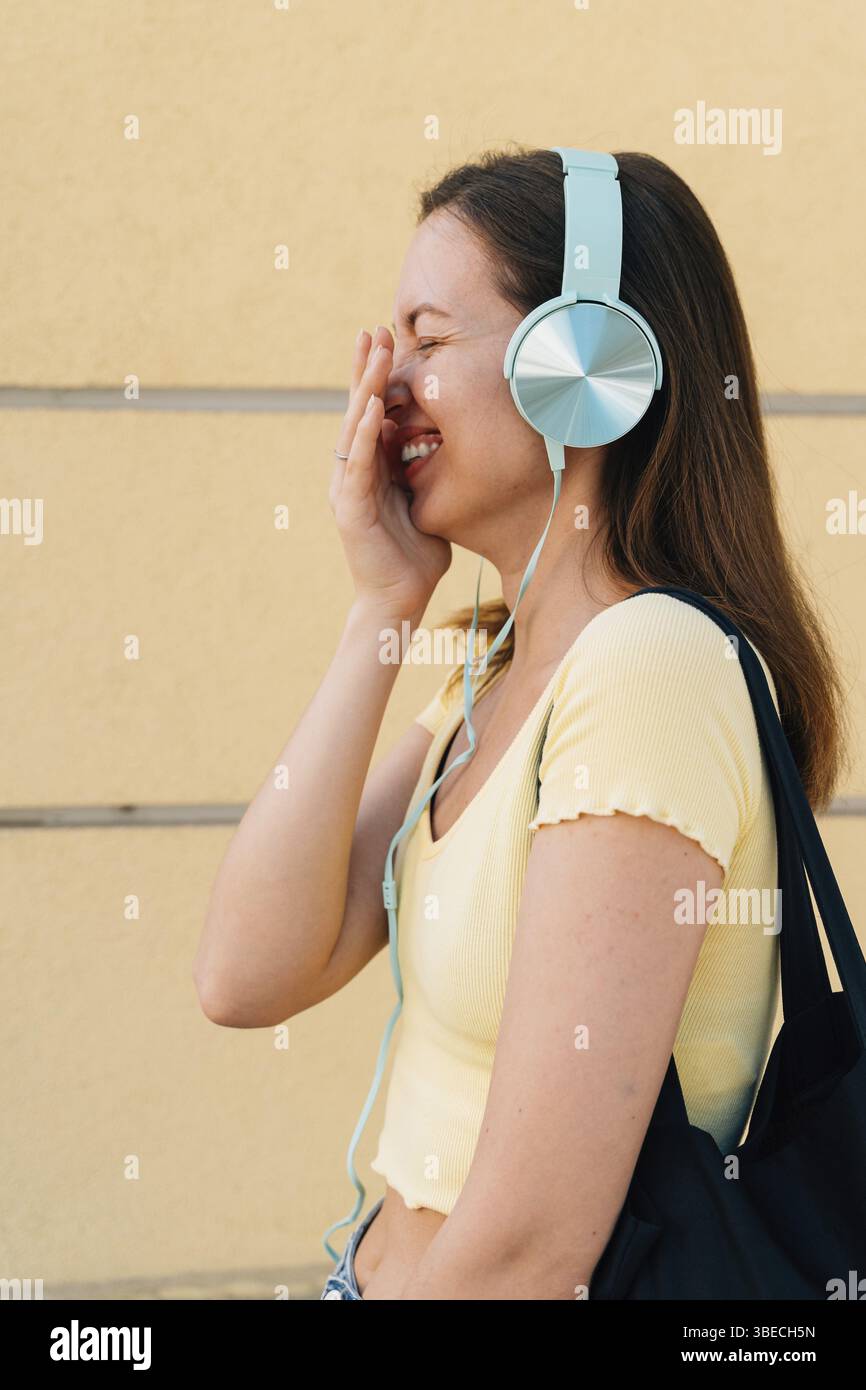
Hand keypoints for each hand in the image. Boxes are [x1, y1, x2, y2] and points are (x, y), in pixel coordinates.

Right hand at [329, 327, 451, 620]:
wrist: (397, 600)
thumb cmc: (415, 556)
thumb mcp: (427, 502)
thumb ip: (427, 473)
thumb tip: (449, 444)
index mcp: (371, 468)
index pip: (372, 412)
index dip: (377, 377)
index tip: (388, 340)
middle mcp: (354, 472)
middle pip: (357, 409)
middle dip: (365, 368)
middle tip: (374, 328)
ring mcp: (347, 488)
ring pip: (354, 429)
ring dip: (363, 390)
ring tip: (372, 354)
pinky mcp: (349, 509)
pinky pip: (358, 465)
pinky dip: (365, 435)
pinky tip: (371, 408)